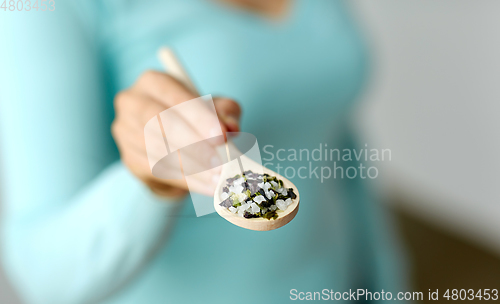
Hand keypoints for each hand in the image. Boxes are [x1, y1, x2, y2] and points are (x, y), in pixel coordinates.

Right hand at [112, 70, 240, 197]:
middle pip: (158, 122)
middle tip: (220, 160)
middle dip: (193, 143)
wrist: (171, 147)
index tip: (221, 136)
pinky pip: (156, 170)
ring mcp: (125, 131)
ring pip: (157, 149)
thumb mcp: (214, 109)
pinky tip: (207, 185)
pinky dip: (186, 179)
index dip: (199, 117)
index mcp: (153, 82)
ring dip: (192, 166)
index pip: (174, 96)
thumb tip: (232, 127)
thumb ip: (225, 112)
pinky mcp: (129, 158)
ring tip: (218, 175)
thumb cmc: (194, 119)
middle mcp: (132, 102)